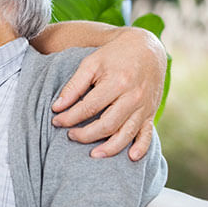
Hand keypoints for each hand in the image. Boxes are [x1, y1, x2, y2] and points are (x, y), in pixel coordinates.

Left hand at [51, 27, 165, 160]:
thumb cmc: (114, 55)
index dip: (70, 117)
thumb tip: (57, 106)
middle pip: (107, 125)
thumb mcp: (91, 63)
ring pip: (126, 133)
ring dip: (109, 148)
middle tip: (70, 136)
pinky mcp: (151, 112)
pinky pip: (147, 133)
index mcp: (116, 83)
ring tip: (93, 154)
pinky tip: (131, 157)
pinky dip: (141, 147)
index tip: (56, 120)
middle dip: (86, 135)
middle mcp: (133, 97)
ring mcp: (144, 107)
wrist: (147, 48)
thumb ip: (74, 85)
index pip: (89, 107)